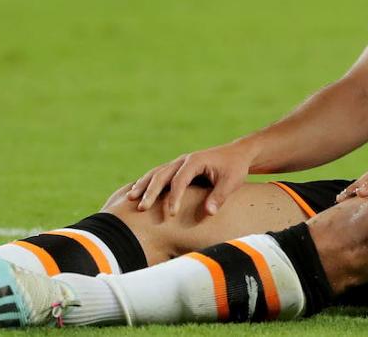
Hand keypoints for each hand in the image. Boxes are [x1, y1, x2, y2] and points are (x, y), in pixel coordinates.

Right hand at [125, 141, 255, 216]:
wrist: (236, 154)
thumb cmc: (235, 168)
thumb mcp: (232, 182)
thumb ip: (220, 196)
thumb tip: (209, 213)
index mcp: (195, 161)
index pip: (180, 180)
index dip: (174, 197)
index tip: (171, 214)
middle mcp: (183, 160)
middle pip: (162, 175)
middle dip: (151, 191)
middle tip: (142, 208)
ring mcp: (178, 163)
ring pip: (156, 173)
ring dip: (143, 185)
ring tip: (130, 199)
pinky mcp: (177, 168)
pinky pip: (158, 174)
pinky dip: (146, 182)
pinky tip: (136, 192)